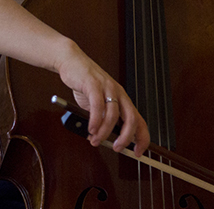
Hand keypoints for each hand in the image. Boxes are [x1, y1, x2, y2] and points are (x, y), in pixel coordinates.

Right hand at [54, 40, 149, 156]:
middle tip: (117, 148)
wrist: (72, 62)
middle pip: (132, 119)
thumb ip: (102, 118)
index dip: (142, 138)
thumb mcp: (98, 104)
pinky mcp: (93, 84)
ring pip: (113, 115)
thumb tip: (102, 137)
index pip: (139, 121)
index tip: (138, 152)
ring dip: (105, 132)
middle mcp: (119, 93)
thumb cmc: (85, 83)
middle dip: (126, 138)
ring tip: (95, 139)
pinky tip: (91, 128)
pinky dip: (95, 120)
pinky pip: (98, 106)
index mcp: (123, 99)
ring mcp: (107, 88)